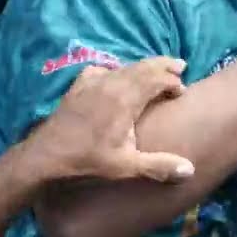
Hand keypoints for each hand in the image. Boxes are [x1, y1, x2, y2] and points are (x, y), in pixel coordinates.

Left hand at [26, 57, 194, 182]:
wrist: (45, 155)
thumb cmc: (88, 159)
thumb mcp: (126, 166)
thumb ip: (159, 166)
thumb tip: (190, 170)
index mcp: (127, 98)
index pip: (159, 79)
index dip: (174, 83)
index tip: (181, 92)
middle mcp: (113, 83)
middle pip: (146, 66)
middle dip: (165, 66)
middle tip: (180, 66)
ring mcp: (95, 81)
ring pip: (127, 66)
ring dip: (145, 66)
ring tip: (158, 68)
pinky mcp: (80, 84)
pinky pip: (104, 68)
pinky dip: (117, 68)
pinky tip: (117, 75)